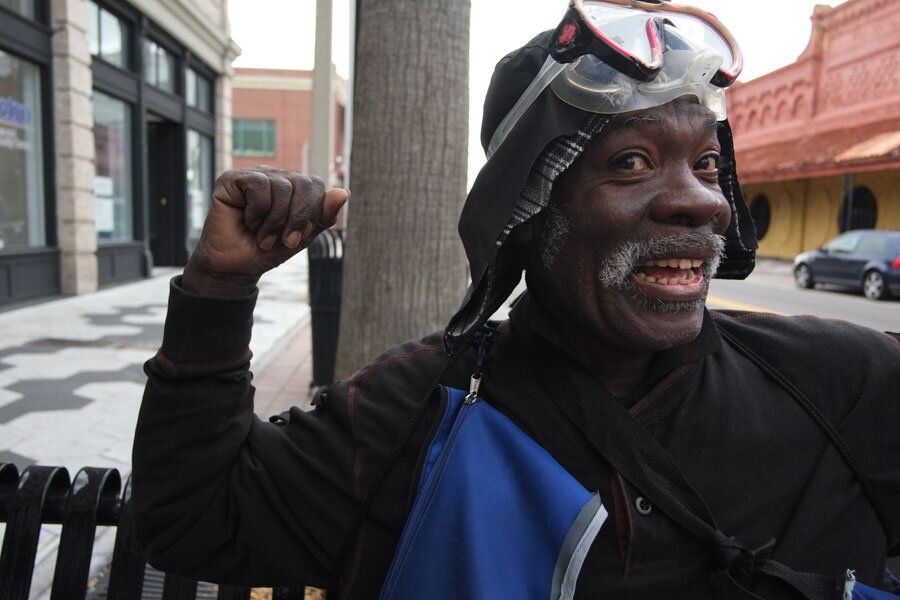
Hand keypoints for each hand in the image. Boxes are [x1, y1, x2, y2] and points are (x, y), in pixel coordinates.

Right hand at [182, 166, 348, 296]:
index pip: (316, 185)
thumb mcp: (303, 235)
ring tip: (264, 238)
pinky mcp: (232, 179)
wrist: (236, 267)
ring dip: (275, 221)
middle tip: (286, 241)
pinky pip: (258, 186)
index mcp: (294, 187)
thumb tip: (345, 192)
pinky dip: (258, 211)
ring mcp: (254, 175)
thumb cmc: (268, 250)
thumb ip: (323, 215)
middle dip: (297, 218)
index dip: (312, 212)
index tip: (300, 238)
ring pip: (282, 187)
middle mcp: (275, 176)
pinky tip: (248, 221)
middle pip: (303, 184)